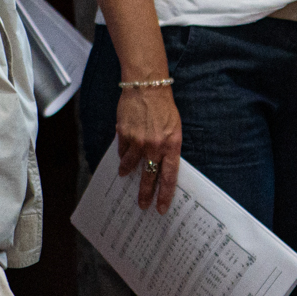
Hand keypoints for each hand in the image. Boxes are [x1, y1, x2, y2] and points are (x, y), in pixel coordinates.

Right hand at [116, 84, 180, 212]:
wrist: (147, 87)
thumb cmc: (164, 106)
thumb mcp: (174, 127)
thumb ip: (168, 146)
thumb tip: (160, 163)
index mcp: (172, 144)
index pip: (169, 176)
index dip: (164, 194)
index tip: (161, 208)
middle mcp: (155, 146)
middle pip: (149, 177)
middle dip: (144, 194)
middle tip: (142, 205)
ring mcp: (138, 141)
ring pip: (130, 165)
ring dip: (127, 171)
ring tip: (124, 173)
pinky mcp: (124, 135)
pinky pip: (122, 151)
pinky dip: (123, 153)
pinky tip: (123, 151)